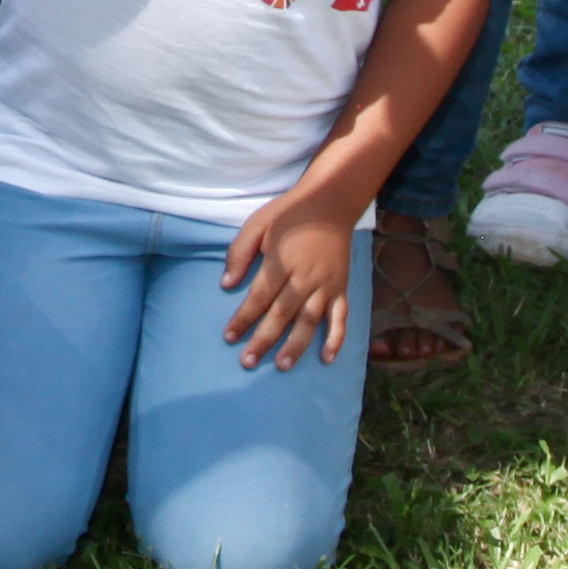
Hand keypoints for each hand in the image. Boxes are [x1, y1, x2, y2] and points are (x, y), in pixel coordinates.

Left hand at [218, 192, 359, 369]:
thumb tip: (226, 284)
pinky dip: (336, 338)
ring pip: (310, 321)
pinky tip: (327, 358)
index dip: (243, 318)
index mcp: (281, 261)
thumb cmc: (290, 214)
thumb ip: (239, 253)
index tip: (229, 336)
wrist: (331, 202)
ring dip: (296, 345)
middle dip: (263, 340)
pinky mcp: (341, 288)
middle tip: (247, 362)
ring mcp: (326, 285)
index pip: (259, 297)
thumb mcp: (257, 223)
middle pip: (281, 314)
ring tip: (282, 366)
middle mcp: (305, 277)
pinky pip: (340, 317)